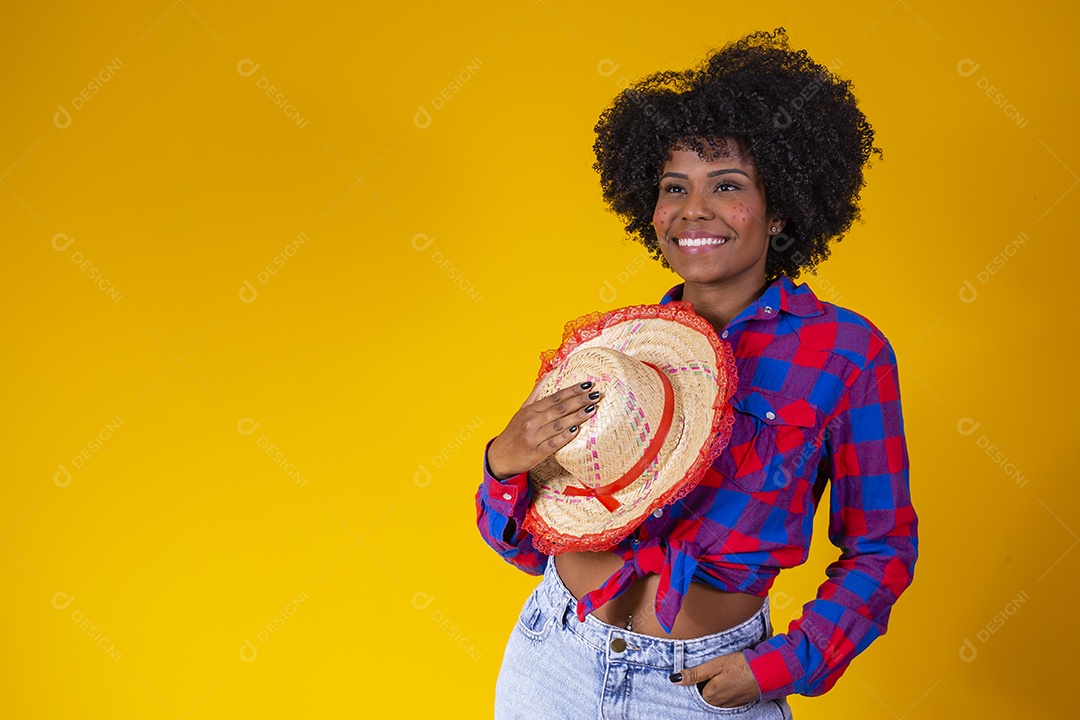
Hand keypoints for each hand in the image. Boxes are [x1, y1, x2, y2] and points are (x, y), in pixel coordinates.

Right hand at [486, 375, 602, 479]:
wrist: (501, 457)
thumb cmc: (515, 432)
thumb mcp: (523, 410)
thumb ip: (536, 393)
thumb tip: (549, 373)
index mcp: (530, 410)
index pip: (554, 397)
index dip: (572, 390)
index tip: (587, 385)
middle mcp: (531, 421)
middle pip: (559, 409)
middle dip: (579, 401)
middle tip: (596, 395)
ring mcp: (533, 437)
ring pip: (559, 425)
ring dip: (577, 416)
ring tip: (592, 409)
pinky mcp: (536, 452)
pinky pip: (553, 443)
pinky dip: (565, 436)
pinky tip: (576, 430)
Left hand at [670, 650, 761, 707]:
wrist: (767, 672)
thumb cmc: (740, 666)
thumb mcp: (714, 665)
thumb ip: (695, 674)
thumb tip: (674, 679)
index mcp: (710, 695)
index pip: (695, 690)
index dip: (696, 679)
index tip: (701, 670)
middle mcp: (719, 704)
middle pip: (704, 695)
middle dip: (705, 685)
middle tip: (714, 671)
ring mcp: (730, 705)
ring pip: (715, 698)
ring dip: (715, 688)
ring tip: (722, 675)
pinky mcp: (739, 703)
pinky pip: (726, 699)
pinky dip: (725, 691)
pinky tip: (730, 681)